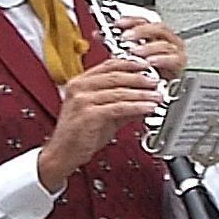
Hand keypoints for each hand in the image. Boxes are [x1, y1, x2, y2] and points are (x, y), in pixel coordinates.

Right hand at [38, 56, 163, 190]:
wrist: (62, 154)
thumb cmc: (78, 136)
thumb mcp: (102, 114)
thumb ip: (121, 105)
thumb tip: (142, 99)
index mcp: (80, 83)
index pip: (108, 65)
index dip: (130, 64)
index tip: (146, 66)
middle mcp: (79, 88)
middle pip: (116, 76)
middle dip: (140, 78)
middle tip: (156, 81)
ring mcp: (82, 100)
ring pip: (119, 92)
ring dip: (142, 94)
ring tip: (157, 96)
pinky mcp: (89, 114)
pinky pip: (119, 108)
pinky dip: (136, 107)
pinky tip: (147, 108)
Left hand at [116, 10, 187, 83]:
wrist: (159, 90)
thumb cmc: (145, 72)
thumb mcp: (128, 57)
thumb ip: (115, 45)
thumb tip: (98, 35)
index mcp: (154, 34)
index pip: (145, 20)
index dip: (131, 20)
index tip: (119, 24)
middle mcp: (167, 39)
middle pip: (157, 28)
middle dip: (140, 32)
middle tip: (126, 37)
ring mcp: (175, 50)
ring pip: (164, 43)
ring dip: (148, 47)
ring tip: (136, 52)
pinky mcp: (179, 63)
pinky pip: (172, 58)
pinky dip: (161, 59)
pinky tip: (150, 61)